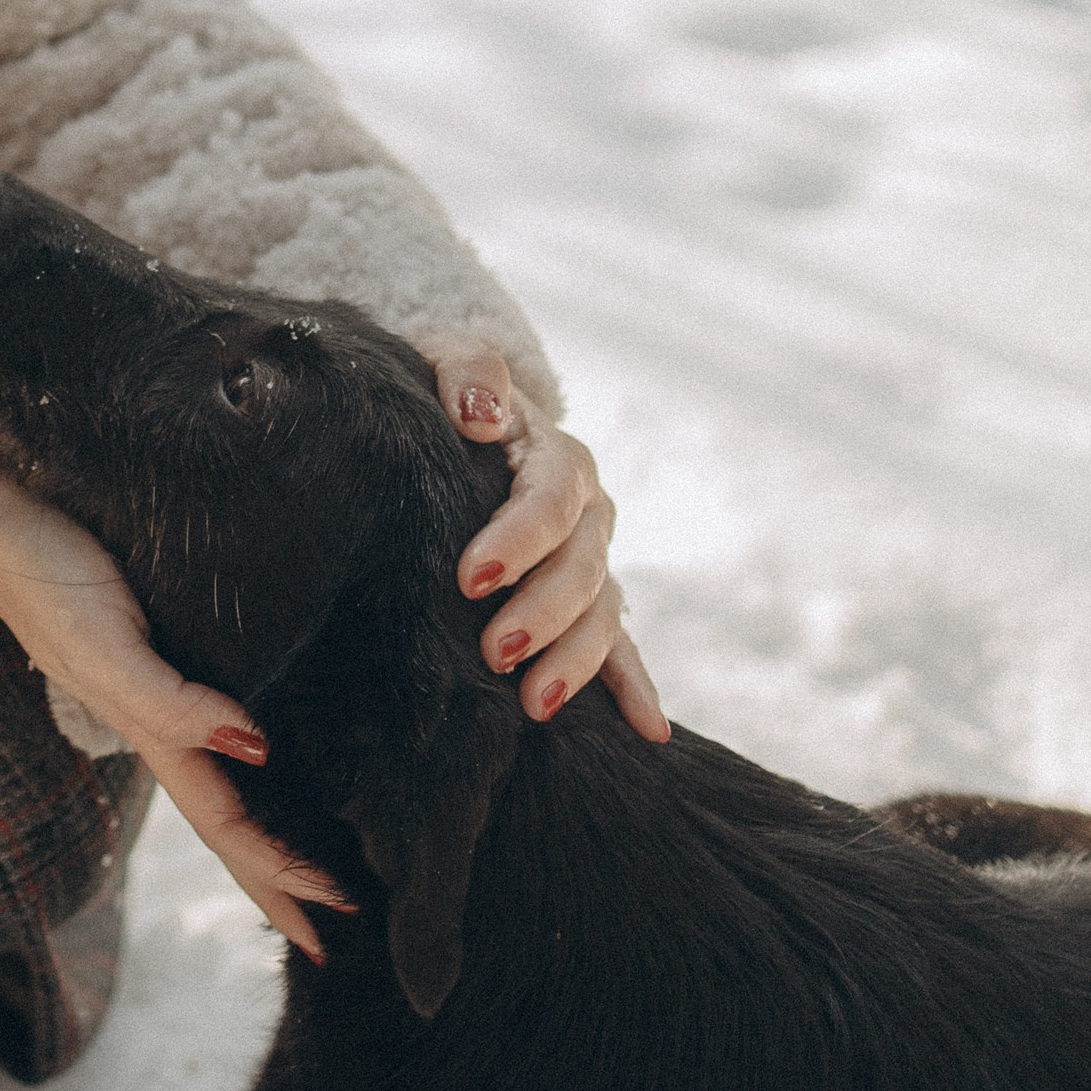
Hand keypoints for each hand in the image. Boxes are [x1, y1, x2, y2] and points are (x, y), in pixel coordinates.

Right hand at [0, 461, 354, 960]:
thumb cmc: (49, 579)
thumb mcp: (105, 646)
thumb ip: (170, 703)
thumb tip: (256, 747)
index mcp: (153, 734)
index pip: (229, 827)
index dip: (280, 874)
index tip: (337, 918)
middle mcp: (163, 724)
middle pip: (230, 823)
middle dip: (280, 880)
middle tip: (344, 926)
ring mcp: (162, 691)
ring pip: (227, 783)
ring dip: (271, 832)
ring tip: (317, 865)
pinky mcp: (166, 649)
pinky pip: (220, 726)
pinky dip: (253, 762)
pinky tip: (270, 757)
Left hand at [413, 337, 668, 743]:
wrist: (453, 424)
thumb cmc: (440, 394)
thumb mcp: (443, 358)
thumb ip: (468, 371)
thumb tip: (484, 417)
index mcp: (555, 457)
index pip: (551, 498)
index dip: (519, 538)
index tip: (471, 577)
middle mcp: (586, 513)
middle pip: (583, 567)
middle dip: (544, 613)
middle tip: (494, 651)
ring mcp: (591, 561)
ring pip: (602, 615)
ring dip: (575, 662)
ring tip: (533, 706)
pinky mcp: (584, 603)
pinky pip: (620, 647)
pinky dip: (635, 687)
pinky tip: (649, 732)